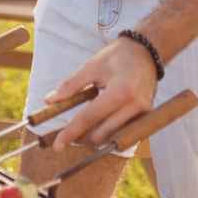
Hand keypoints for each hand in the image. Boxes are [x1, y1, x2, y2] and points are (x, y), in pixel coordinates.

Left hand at [42, 38, 157, 150]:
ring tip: (84, 125)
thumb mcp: (92, 66)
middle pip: (101, 134)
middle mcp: (134, 106)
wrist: (147, 51)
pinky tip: (101, 122)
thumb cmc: (118, 56)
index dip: (71, 132)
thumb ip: (70, 86)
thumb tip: (49, 101)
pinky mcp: (146, 116)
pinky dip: (109, 131)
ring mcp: (143, 113)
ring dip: (95, 136)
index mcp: (120, 92)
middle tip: (68, 133)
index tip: (57, 145)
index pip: (89, 118)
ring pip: (112, 137)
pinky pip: (123, 133)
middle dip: (82, 138)